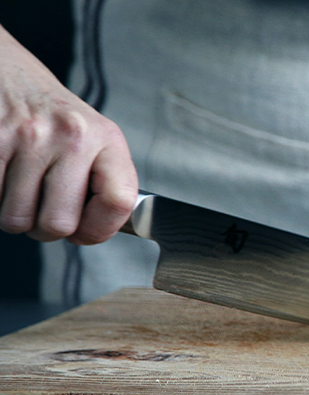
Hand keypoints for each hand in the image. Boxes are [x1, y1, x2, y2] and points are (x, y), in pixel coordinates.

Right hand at [0, 25, 136, 244]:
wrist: (7, 71)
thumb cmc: (52, 115)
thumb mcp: (94, 139)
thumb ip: (102, 182)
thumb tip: (92, 232)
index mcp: (106, 139)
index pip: (119, 202)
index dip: (99, 230)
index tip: (85, 231)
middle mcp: (72, 135)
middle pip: (58, 223)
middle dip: (45, 229)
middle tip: (41, 210)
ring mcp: (29, 136)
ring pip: (16, 219)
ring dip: (13, 216)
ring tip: (19, 191)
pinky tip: (3, 178)